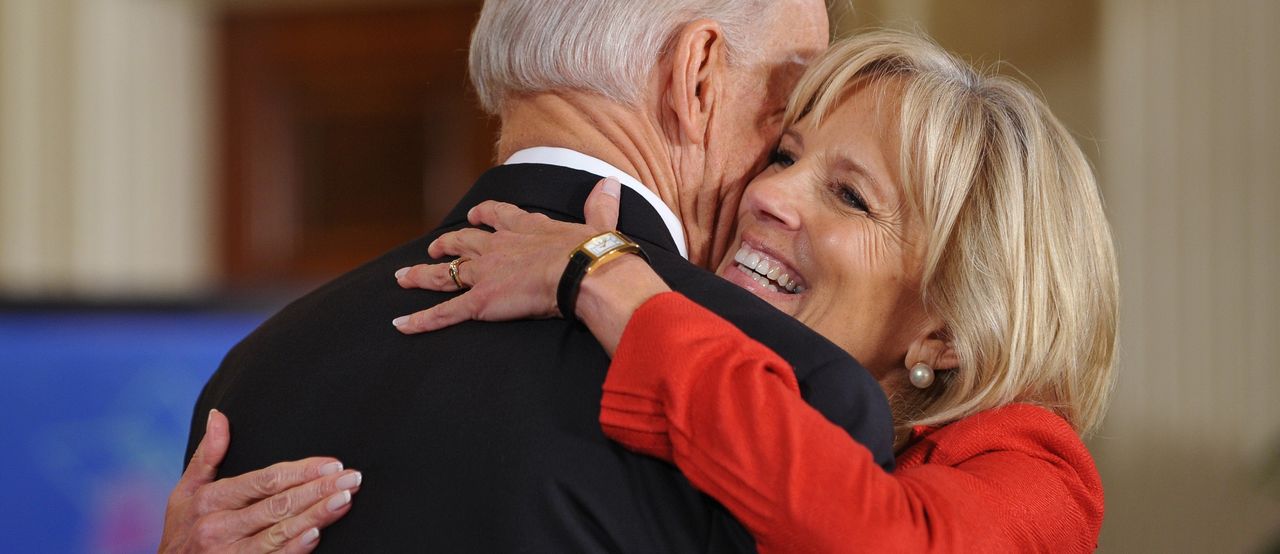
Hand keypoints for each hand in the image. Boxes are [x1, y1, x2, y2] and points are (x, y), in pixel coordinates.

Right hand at [159, 410, 361, 552]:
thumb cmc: (180, 533)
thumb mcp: (184, 494)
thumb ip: (206, 456)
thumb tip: (219, 415)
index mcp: (210, 500)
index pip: (264, 480)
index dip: (300, 471)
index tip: (332, 463)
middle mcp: (218, 526)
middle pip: (278, 504)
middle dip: (319, 490)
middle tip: (352, 478)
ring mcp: (227, 553)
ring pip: (280, 531)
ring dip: (316, 515)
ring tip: (345, 501)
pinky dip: (295, 548)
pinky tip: (316, 535)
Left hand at [391, 177, 622, 333]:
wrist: (582, 271)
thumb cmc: (593, 251)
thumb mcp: (598, 223)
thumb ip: (600, 205)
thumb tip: (611, 184)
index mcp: (526, 228)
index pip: (498, 217)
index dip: (484, 216)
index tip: (475, 215)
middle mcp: (498, 247)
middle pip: (464, 243)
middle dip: (447, 244)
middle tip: (435, 246)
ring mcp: (485, 273)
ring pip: (446, 274)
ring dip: (423, 275)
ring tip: (402, 276)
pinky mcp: (479, 301)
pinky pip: (444, 312)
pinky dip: (421, 320)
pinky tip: (400, 324)